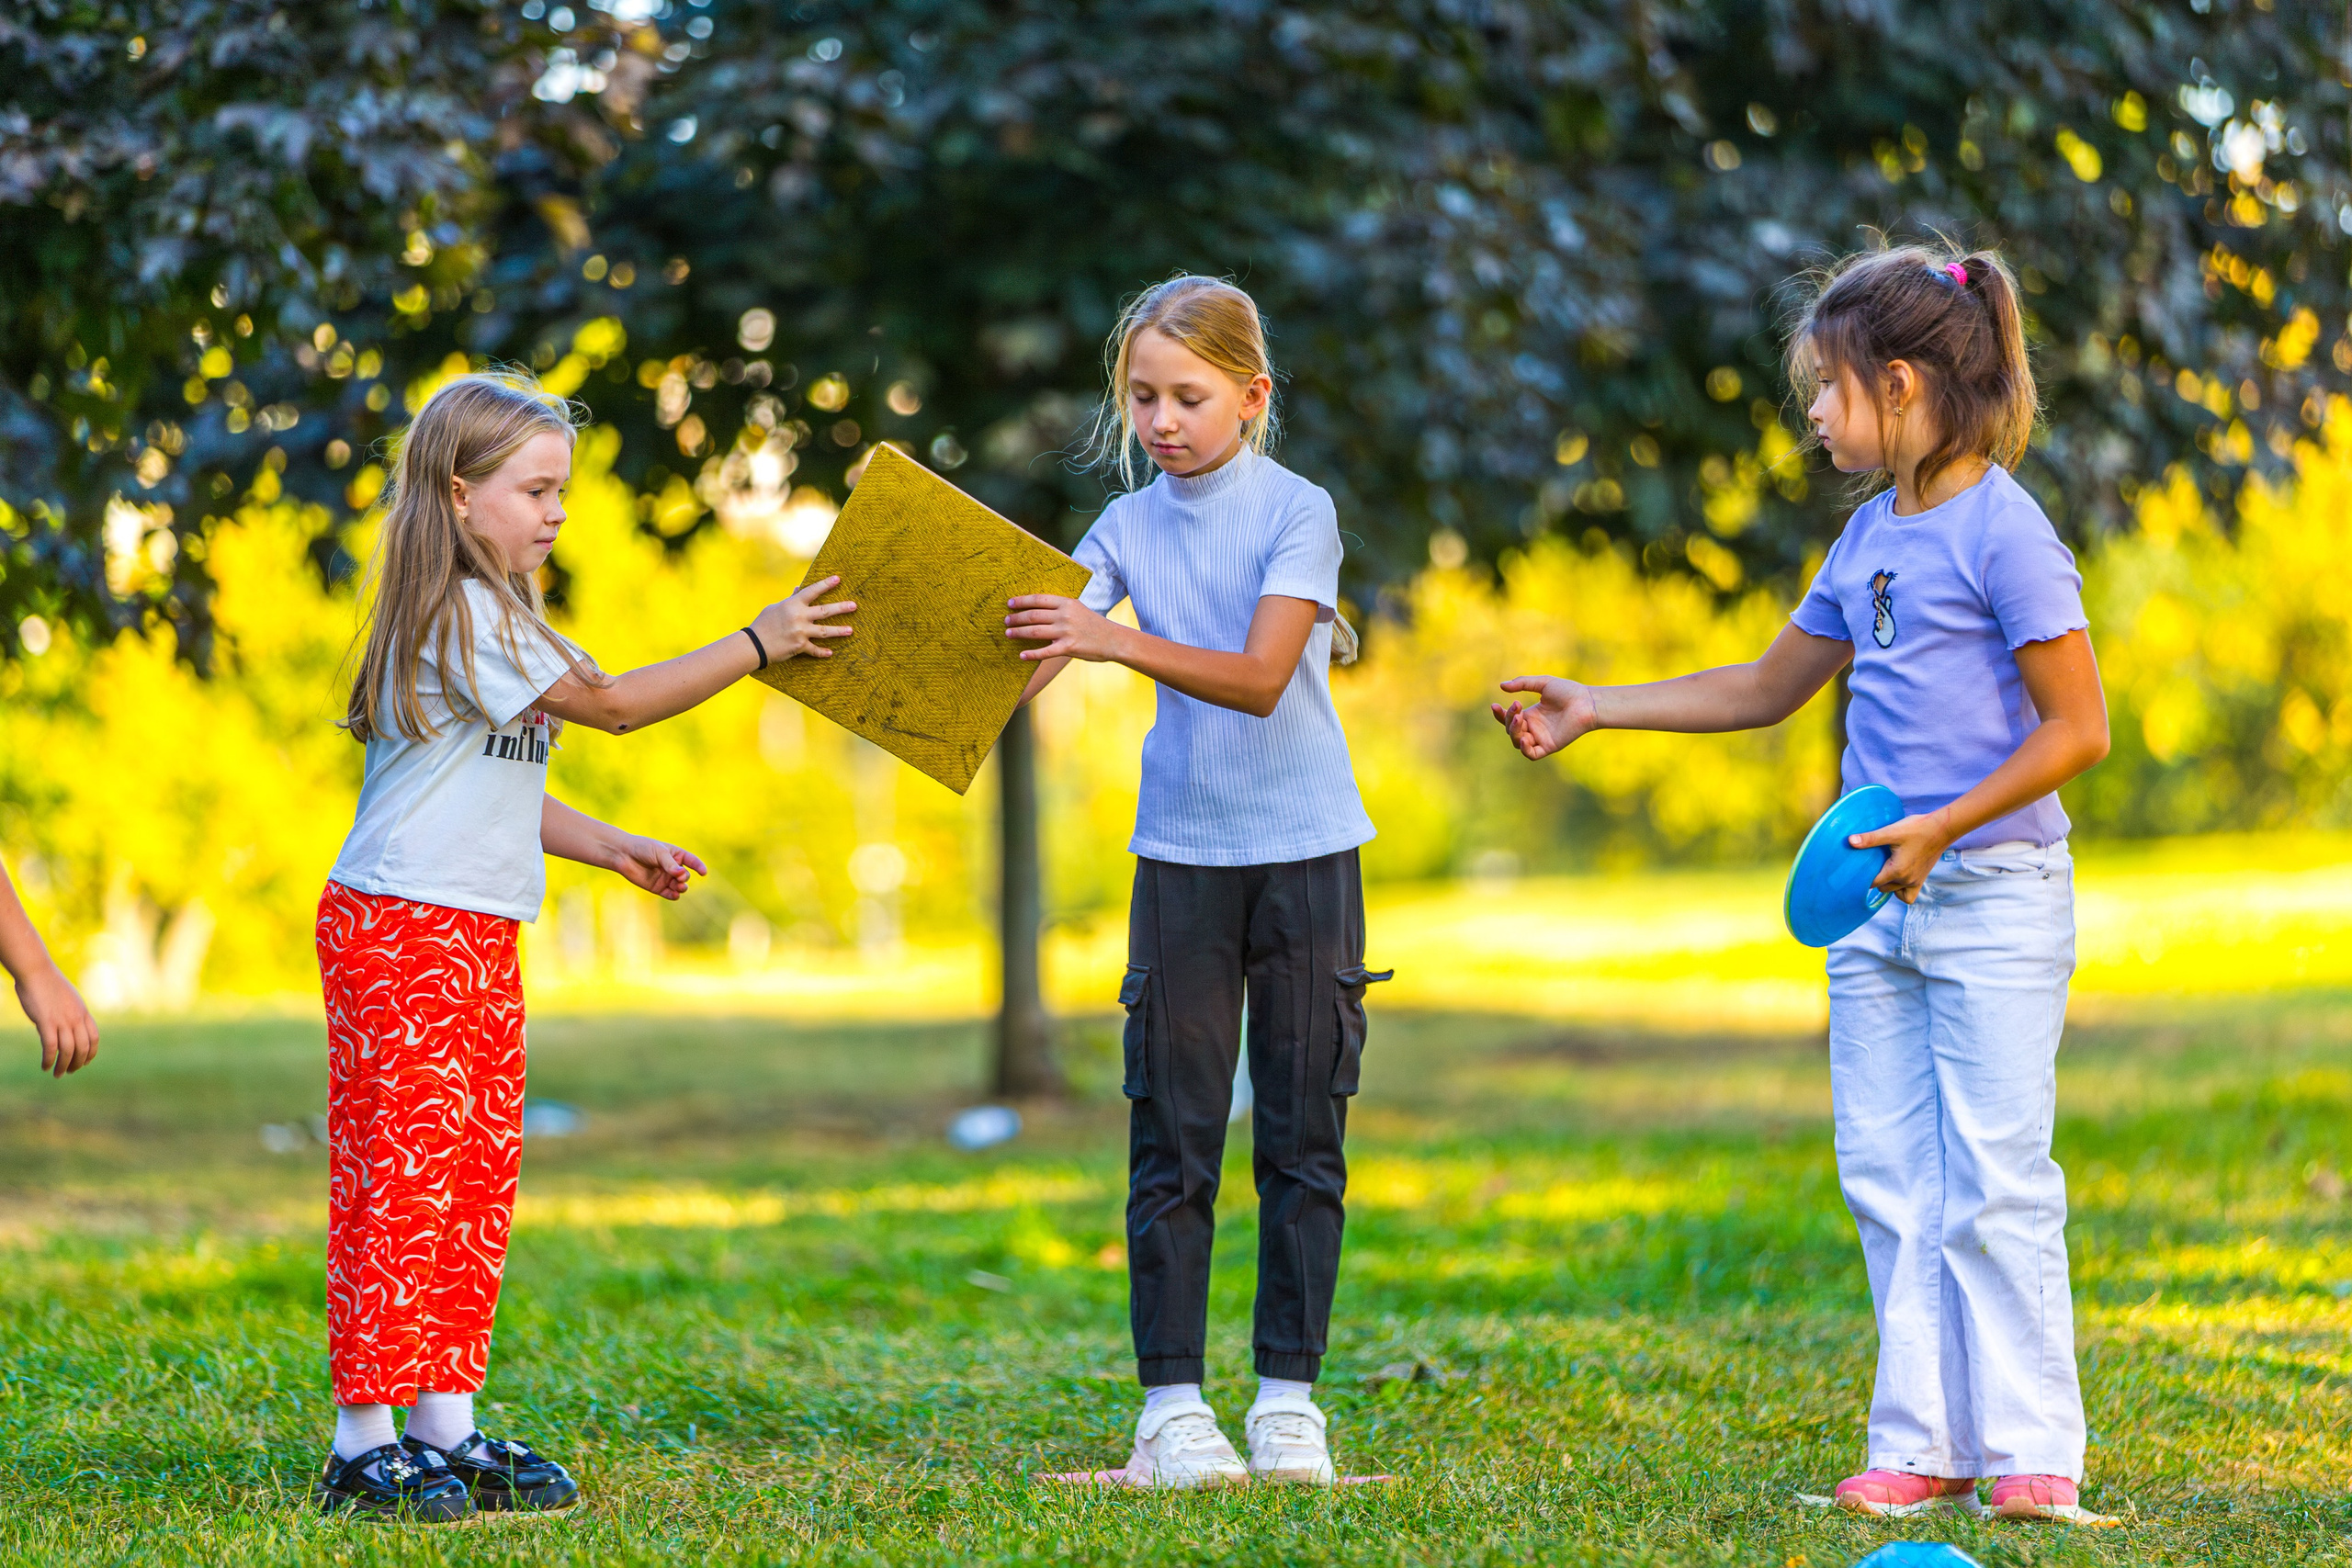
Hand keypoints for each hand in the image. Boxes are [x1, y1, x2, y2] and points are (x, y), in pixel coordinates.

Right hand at [16, 964, 97, 1076]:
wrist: (37, 972)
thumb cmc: (49, 983)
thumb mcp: (68, 999)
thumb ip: (71, 1013)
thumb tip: (68, 1026)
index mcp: (83, 1012)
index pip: (94, 1038)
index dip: (91, 1052)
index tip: (86, 1062)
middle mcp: (76, 1018)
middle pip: (83, 1047)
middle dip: (78, 1063)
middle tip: (69, 1072)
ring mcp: (62, 1020)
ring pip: (68, 1050)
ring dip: (63, 1066)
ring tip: (57, 1074)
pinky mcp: (46, 1022)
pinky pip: (50, 1047)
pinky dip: (49, 1059)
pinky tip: (45, 1066)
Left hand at [610, 835, 707, 900]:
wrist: (623, 855)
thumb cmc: (643, 848)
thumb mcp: (659, 853)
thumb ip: (670, 864)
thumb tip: (681, 874)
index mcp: (676, 855)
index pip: (692, 861)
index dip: (699, 866)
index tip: (703, 873)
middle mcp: (672, 868)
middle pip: (685, 876)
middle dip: (684, 878)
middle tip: (678, 877)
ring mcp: (665, 878)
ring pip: (680, 886)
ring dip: (682, 887)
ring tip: (679, 887)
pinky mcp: (658, 888)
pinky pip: (670, 894)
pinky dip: (674, 895)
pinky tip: (674, 894)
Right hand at [751, 576, 856, 662]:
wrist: (754, 645)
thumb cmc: (763, 624)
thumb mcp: (775, 608)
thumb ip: (790, 600)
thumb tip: (799, 589)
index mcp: (793, 605)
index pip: (813, 591)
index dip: (826, 584)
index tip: (838, 579)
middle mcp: (799, 617)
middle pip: (825, 611)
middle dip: (841, 608)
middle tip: (854, 605)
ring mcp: (801, 632)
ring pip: (825, 631)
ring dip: (839, 631)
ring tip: (851, 630)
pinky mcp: (800, 647)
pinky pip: (815, 650)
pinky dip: (822, 652)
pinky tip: (831, 653)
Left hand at [1005, 595, 1124, 662]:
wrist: (1113, 640)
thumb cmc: (1094, 624)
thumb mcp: (1078, 609)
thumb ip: (1060, 608)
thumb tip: (1037, 609)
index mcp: (1067, 602)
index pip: (1038, 599)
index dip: (1021, 601)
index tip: (1009, 603)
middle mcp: (1065, 615)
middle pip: (1033, 615)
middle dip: (1016, 618)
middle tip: (1006, 620)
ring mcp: (1066, 632)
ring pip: (1035, 631)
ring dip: (1018, 633)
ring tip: (1008, 634)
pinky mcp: (1069, 648)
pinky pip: (1045, 651)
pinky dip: (1031, 654)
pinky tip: (1022, 655)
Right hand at [1491, 676, 1599, 759]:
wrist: (1587, 702)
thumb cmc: (1569, 692)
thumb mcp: (1543, 683)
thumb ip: (1522, 683)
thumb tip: (1502, 686)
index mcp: (1531, 715)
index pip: (1509, 719)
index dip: (1500, 715)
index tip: (1494, 705)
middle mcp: (1534, 728)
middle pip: (1511, 730)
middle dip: (1509, 719)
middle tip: (1518, 707)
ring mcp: (1541, 738)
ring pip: (1518, 742)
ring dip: (1514, 732)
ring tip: (1520, 718)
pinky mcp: (1549, 746)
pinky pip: (1531, 754)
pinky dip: (1524, 748)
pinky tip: (1524, 737)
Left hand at [1849, 811, 1954, 903]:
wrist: (1942, 829)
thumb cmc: (1917, 829)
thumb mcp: (1891, 832)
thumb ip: (1870, 839)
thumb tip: (1850, 841)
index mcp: (1897, 871)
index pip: (1873, 883)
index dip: (1863, 877)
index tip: (1858, 869)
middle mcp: (1906, 880)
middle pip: (1882, 888)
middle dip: (1875, 879)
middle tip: (1870, 865)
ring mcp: (1916, 881)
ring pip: (1895, 892)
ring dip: (1887, 884)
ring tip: (1883, 869)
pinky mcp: (1922, 878)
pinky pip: (1908, 894)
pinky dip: (1901, 890)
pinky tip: (1897, 877)